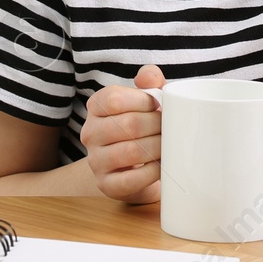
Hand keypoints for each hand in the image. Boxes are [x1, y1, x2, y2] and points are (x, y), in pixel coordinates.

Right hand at [80, 64, 164, 202]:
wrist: (131, 166)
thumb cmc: (141, 126)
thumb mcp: (145, 100)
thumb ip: (149, 81)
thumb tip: (150, 77)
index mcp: (96, 106)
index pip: (115, 99)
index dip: (144, 101)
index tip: (159, 106)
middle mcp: (90, 133)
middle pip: (128, 125)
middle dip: (157, 126)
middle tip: (172, 128)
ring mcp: (95, 160)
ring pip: (130, 152)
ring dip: (157, 148)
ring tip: (169, 145)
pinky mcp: (106, 185)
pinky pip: (131, 179)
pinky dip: (152, 172)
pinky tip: (161, 165)